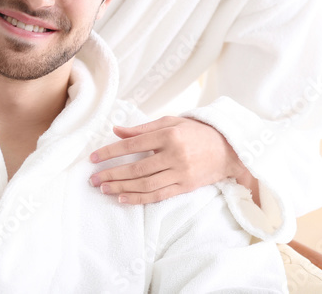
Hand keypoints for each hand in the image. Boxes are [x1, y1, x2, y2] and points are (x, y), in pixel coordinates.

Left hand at [88, 116, 253, 203]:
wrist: (228, 150)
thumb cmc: (197, 132)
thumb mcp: (172, 122)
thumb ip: (143, 128)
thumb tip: (117, 130)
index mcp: (169, 134)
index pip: (132, 145)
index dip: (110, 152)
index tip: (93, 158)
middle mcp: (174, 154)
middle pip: (136, 168)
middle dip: (112, 174)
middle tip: (93, 179)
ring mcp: (181, 172)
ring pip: (145, 184)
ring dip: (121, 188)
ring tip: (104, 189)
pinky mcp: (185, 187)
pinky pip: (158, 195)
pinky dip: (139, 198)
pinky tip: (123, 198)